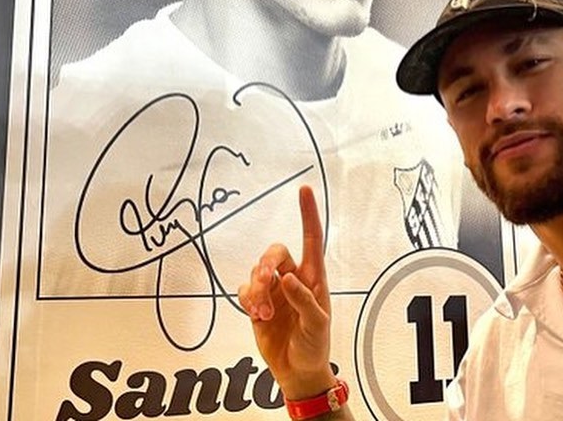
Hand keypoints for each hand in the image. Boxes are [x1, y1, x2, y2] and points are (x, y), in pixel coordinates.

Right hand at [238, 185, 335, 399]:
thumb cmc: (315, 346)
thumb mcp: (318, 325)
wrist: (296, 371)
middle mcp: (293, 278)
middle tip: (265, 281)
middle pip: (275, 252)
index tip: (304, 190)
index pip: (312, 238)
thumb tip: (287, 279)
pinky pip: (245, 289)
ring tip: (263, 313)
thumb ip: (304, 301)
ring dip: (256, 289)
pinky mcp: (258, 303)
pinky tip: (257, 315)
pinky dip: (248, 299)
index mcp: (313, 277)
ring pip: (257, 271)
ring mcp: (274, 290)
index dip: (308, 213)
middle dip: (266, 263)